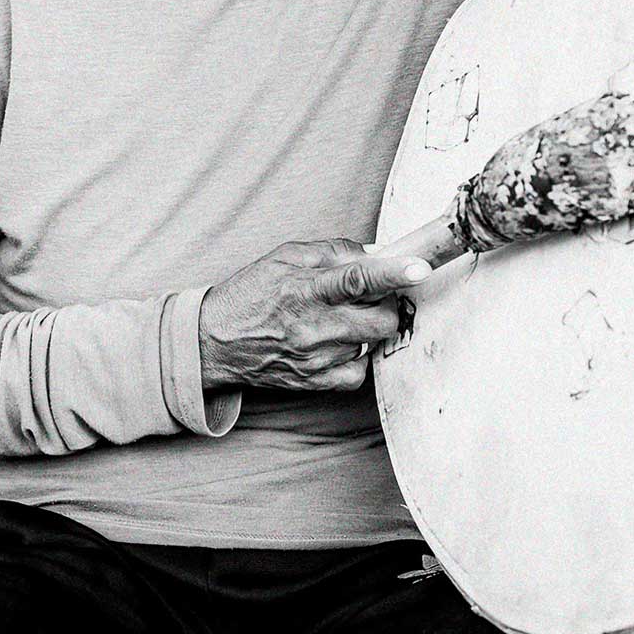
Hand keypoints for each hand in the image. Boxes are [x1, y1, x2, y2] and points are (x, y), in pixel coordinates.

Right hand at [199, 239, 426, 392]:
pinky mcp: (314, 382)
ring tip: (340, 318)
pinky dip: (357, 356)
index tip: (420, 267)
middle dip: (387, 304)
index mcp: (305, 289)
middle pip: (380, 320)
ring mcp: (314, 358)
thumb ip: (333, 252)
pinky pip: (358, 372)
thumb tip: (375, 255)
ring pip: (371, 342)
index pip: (356, 279)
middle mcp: (312, 326)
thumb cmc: (251, 295)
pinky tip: (340, 343)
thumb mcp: (285, 257)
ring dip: (367, 328)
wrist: (213, 341)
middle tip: (372, 297)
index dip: (392, 273)